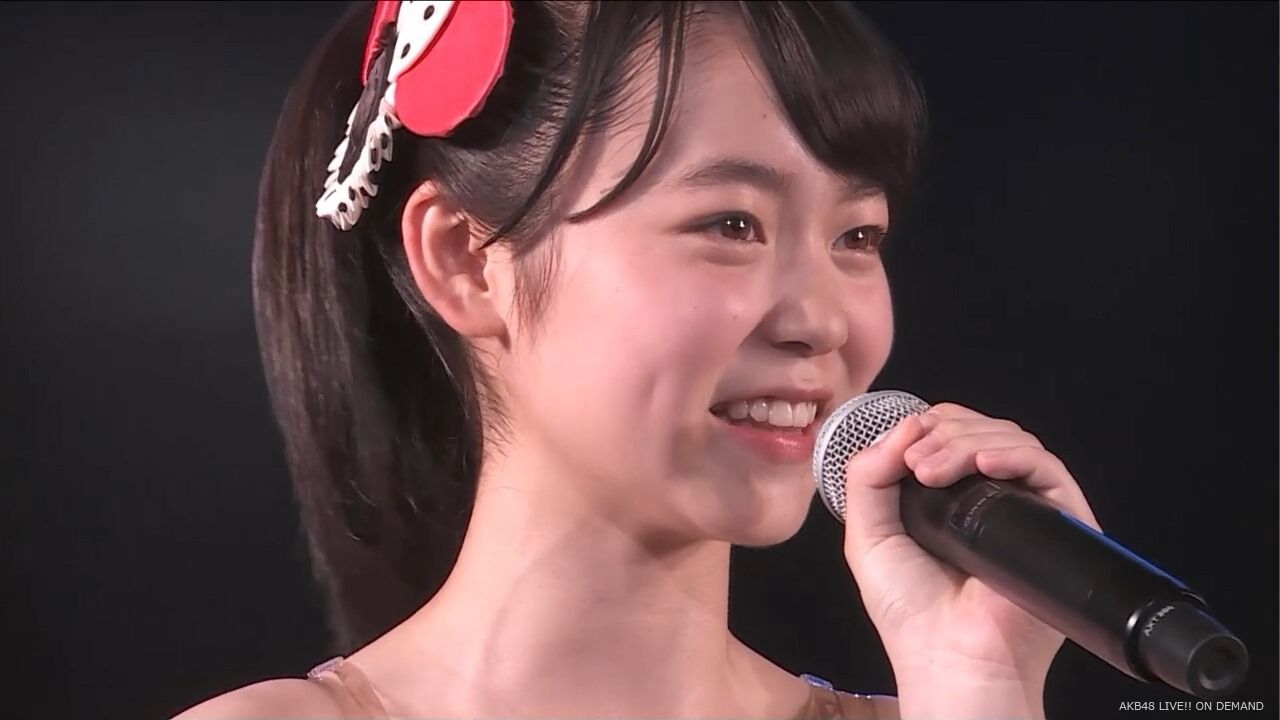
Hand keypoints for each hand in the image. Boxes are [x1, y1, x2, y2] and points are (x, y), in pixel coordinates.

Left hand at [840, 402, 1100, 716]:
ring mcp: (1024, 510)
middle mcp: (988, 500)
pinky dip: (1013, 454)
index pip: (950, 435)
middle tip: (917, 460)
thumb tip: (902, 426)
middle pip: (980, 430)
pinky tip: (982, 464)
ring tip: (932, 468)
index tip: (905, 439)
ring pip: (1009, 440)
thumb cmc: (912, 613)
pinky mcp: (1058, 524)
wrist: (949, 658)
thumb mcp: (869, 534)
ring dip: (966, 440)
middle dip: (943, 431)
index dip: (929, 425)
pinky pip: (1046, 469)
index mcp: (948, 500)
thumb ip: (868, 476)